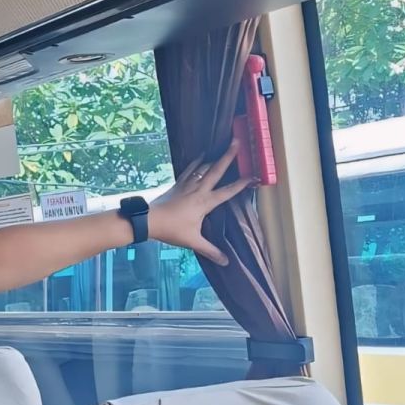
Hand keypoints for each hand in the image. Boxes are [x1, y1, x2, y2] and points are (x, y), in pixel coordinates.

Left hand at [147, 137, 255, 266]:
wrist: (149, 220)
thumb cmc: (172, 230)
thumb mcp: (193, 242)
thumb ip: (210, 251)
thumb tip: (226, 262)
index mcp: (205, 203)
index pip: (228, 191)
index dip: (242, 184)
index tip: (254, 175)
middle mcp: (199, 190)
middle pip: (216, 170)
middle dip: (228, 156)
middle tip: (237, 142)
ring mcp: (187, 185)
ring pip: (204, 167)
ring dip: (215, 157)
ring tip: (224, 147)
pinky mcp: (178, 184)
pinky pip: (189, 170)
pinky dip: (197, 162)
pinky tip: (201, 156)